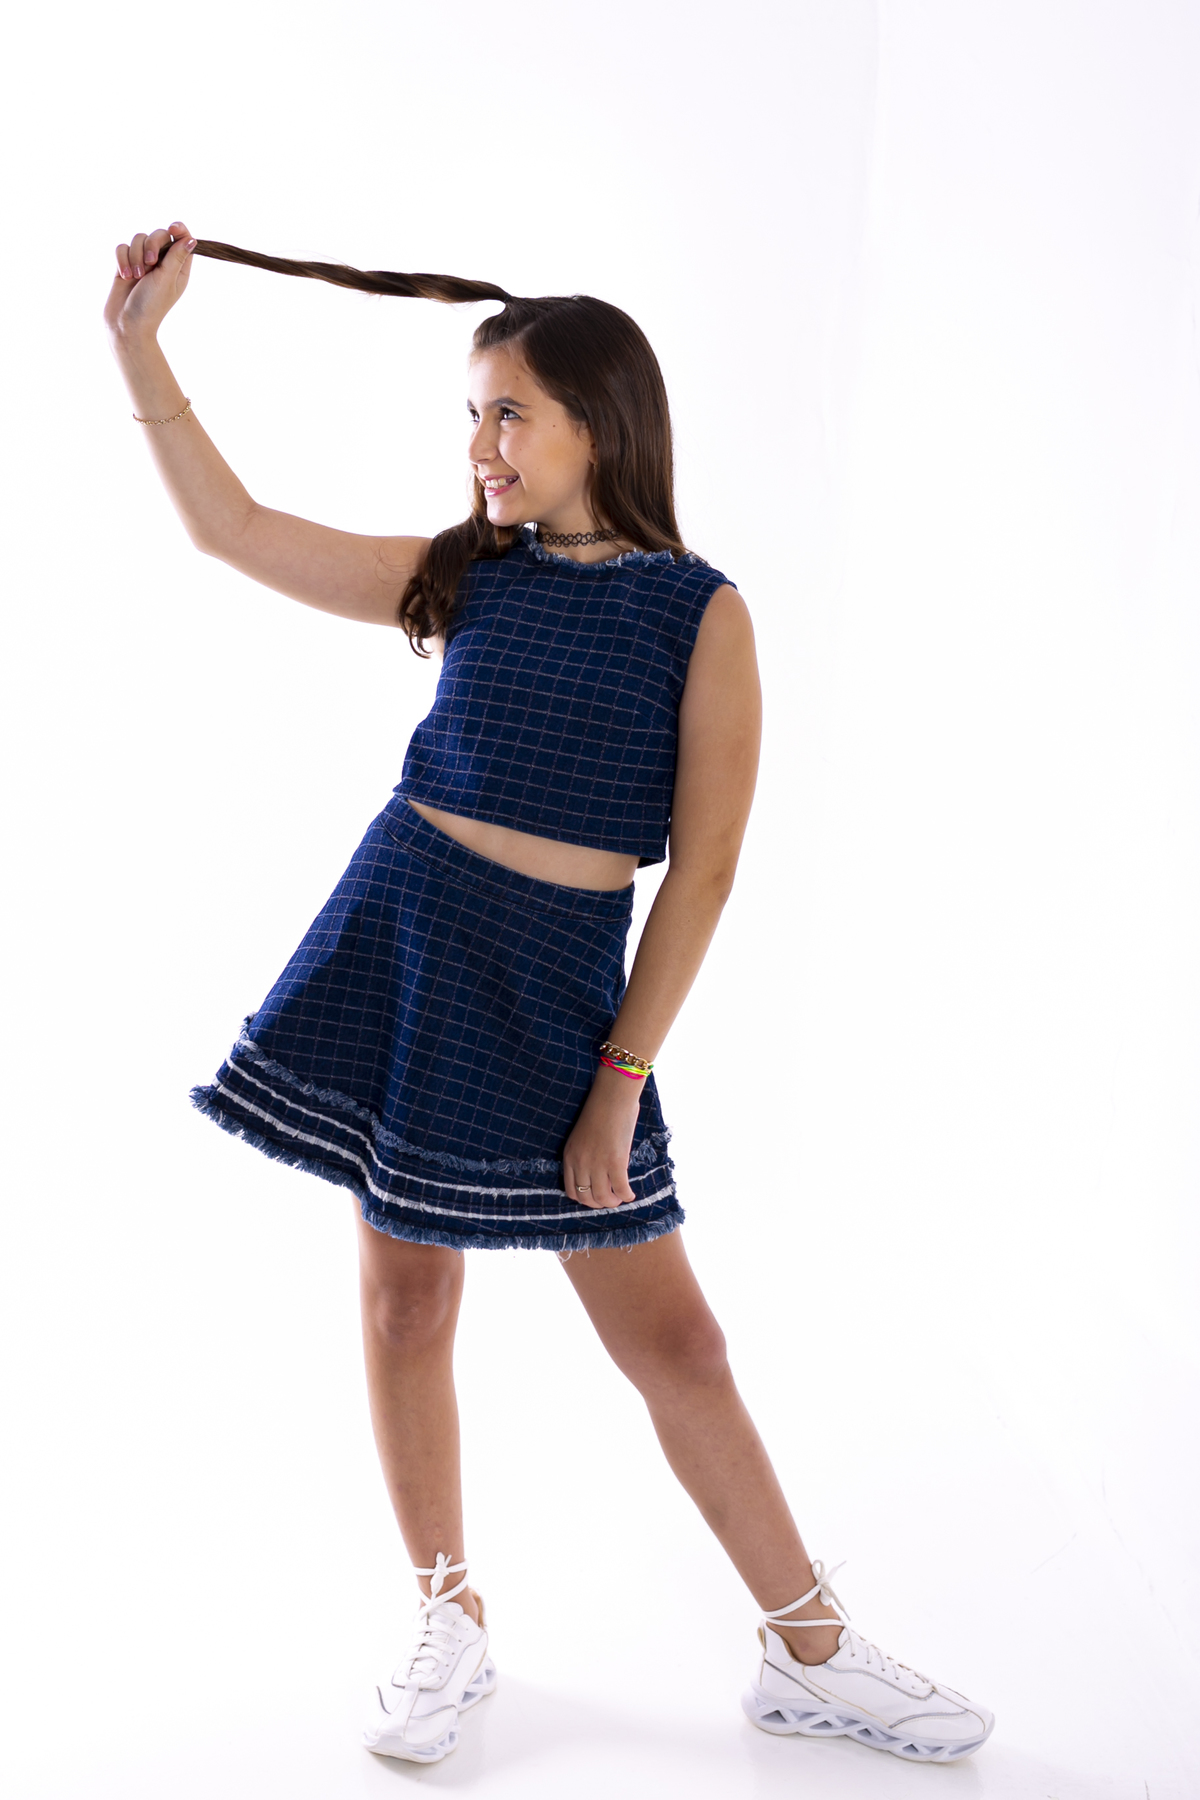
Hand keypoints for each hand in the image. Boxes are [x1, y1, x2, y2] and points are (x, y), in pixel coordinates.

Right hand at [104, 222, 195, 347]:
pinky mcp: (125, 264)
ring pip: (138, 239)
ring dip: (135, 257)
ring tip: (136, 277)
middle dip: (152, 245)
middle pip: (158, 235)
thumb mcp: (167, 279)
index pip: (181, 239)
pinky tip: (124, 275)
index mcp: (178, 268)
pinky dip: (122, 259)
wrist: (126, 323)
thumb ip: (176, 256)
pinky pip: (122, 248)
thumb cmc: (151, 305)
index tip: (172, 228)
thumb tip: (191, 239)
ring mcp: (142, 263)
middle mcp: (161, 263)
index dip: (178, 230)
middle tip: (150, 263)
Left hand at [562, 1067, 642, 1208]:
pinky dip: (627, 1195)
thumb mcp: (582, 1136)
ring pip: (603, 1198)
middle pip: (587, 1199)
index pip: (572, 1191)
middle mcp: (581, 1163)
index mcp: (570, 1156)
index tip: (595, 1196)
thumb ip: (585, 1155)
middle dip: (600, 1204)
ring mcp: (597, 1164)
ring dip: (614, 1202)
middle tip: (611, 1199)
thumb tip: (597, 1174)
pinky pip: (620, 1189)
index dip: (585, 1199)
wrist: (612, 1096)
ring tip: (621, 1197)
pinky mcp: (615, 1162)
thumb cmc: (600, 1111)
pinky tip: (631, 1194)